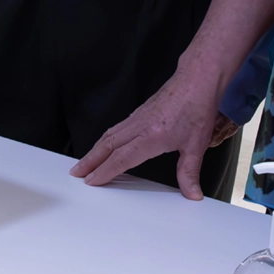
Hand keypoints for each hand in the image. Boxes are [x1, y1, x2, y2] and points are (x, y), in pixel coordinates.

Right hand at [70, 76, 228, 199]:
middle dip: (90, 161)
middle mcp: (139, 126)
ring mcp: (138, 117)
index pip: (122, 158)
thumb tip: (192, 195)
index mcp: (151, 137)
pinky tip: (105, 144)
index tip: (92, 181)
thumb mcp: (196, 145)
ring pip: (109, 135)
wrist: (197, 78)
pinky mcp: (140, 112)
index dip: (105, 172)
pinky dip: (105, 138)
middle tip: (76, 172)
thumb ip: (190, 172)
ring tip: (85, 161)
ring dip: (94, 149)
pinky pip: (116, 127)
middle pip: (107, 145)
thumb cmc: (197, 107)